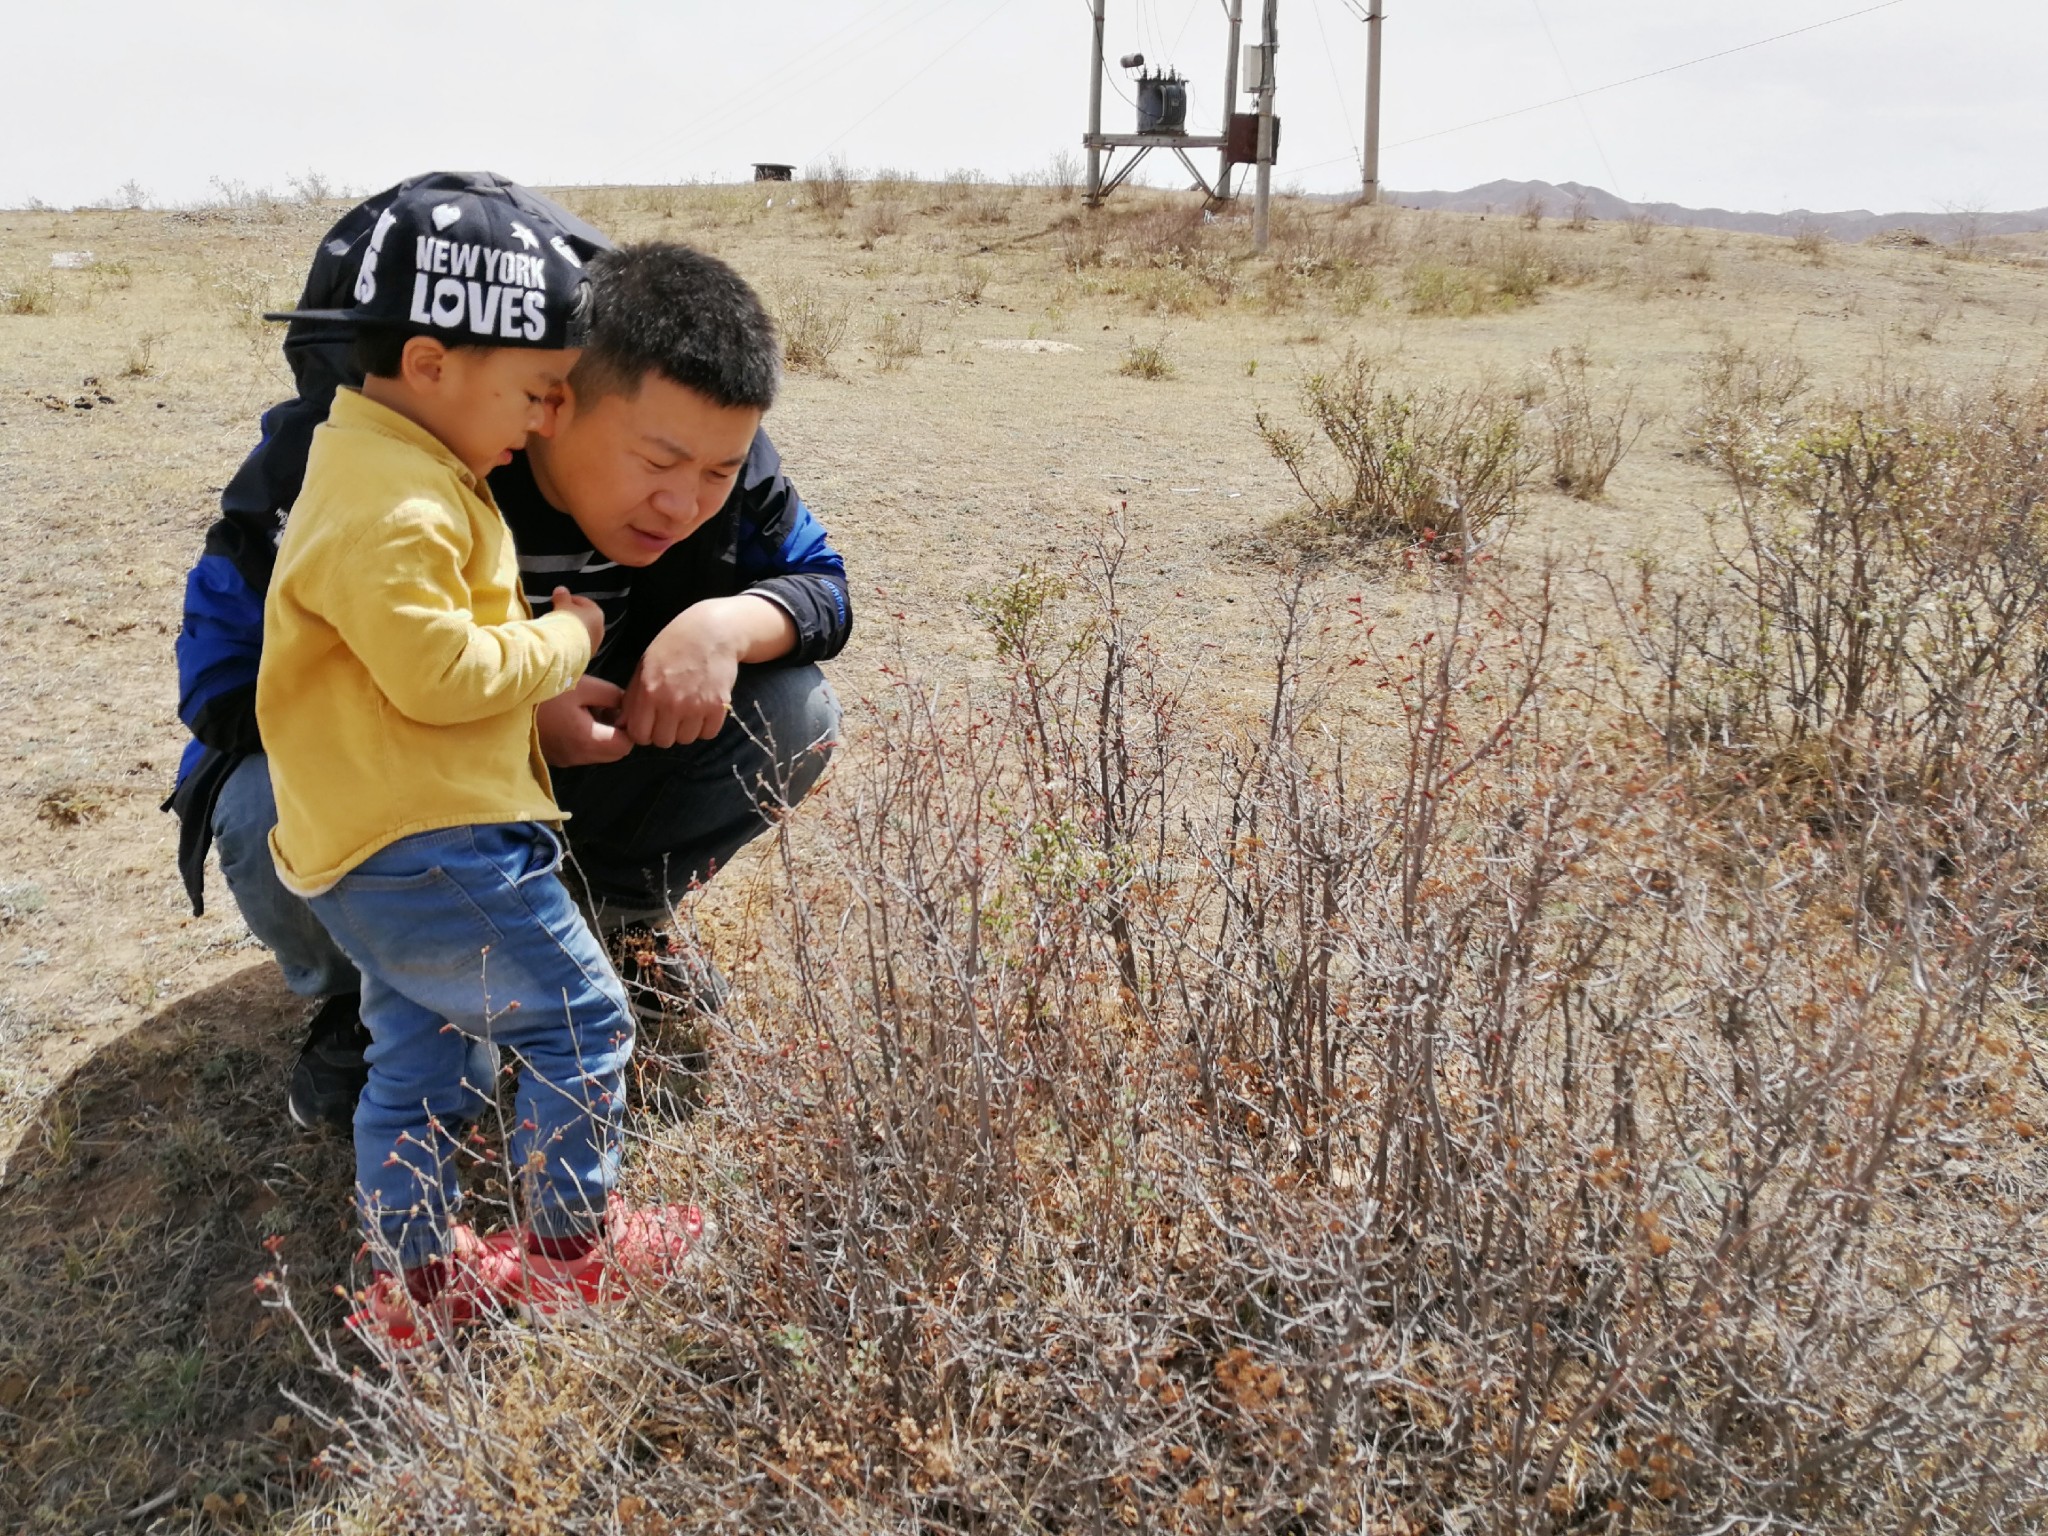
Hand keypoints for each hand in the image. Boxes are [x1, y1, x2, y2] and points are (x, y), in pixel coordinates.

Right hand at [536, 675, 632, 766]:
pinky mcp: (554, 756)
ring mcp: (564, 759)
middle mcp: (576, 756)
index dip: (629, 727)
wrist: (503, 699)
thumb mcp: (584, 685)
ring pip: (597, 753)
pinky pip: (580, 751)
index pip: (626, 745)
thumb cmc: (545, 691)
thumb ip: (613, 696)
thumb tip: (627, 705)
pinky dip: (585, 737)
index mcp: (586, 739)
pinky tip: (572, 717)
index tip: (619, 709)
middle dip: (617, 732)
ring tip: (586, 709)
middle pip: (614, 753)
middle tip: (604, 707)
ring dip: (601, 735)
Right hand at [551, 585, 603, 654]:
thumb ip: (562, 597)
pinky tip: (562, 641)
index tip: (559, 601)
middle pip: (585, 618)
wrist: (567, 647)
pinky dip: (573, 641)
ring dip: (573, 630)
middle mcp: (600, 628)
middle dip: (573, 616)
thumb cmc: (567, 622)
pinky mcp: (588, 654)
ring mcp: (595, 643)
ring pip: (583, 632)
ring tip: (559, 629)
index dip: (570, 600)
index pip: (583, 602)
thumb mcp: (562, 605)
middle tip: (559, 615)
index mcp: (597, 613)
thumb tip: (561, 589)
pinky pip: (580, 644)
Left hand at [623, 605, 742, 747]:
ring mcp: (696, 706)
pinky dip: (705, 726)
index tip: (649, 723)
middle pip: (663, 741)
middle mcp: (671, 703)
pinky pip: (708, 733)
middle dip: (664, 732)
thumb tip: (621, 726)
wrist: (710, 632)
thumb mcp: (643, 667)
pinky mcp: (718, 706)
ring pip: (686, 739)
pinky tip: (702, 710)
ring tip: (687, 710)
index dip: (642, 732)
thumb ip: (632, 699)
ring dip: (685, 730)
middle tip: (669, 716)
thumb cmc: (673, 647)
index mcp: (648, 692)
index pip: (639, 735)